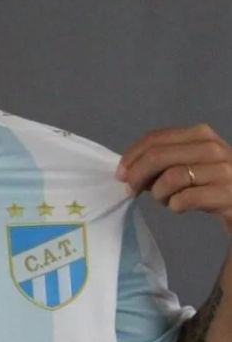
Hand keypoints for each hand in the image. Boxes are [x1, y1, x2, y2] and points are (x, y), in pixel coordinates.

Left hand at [117, 124, 231, 233]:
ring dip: (158, 193)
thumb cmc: (210, 181)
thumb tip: (127, 170)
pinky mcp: (228, 195)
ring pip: (171, 178)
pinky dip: (174, 205)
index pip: (155, 139)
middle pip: (159, 157)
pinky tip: (178, 206)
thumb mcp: (188, 163)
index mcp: (201, 134)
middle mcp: (214, 148)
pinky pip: (185, 199)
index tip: (120, 173)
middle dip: (137, 175)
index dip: (132, 156)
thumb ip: (162, 160)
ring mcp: (224, 171)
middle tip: (131, 190)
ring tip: (164, 199)